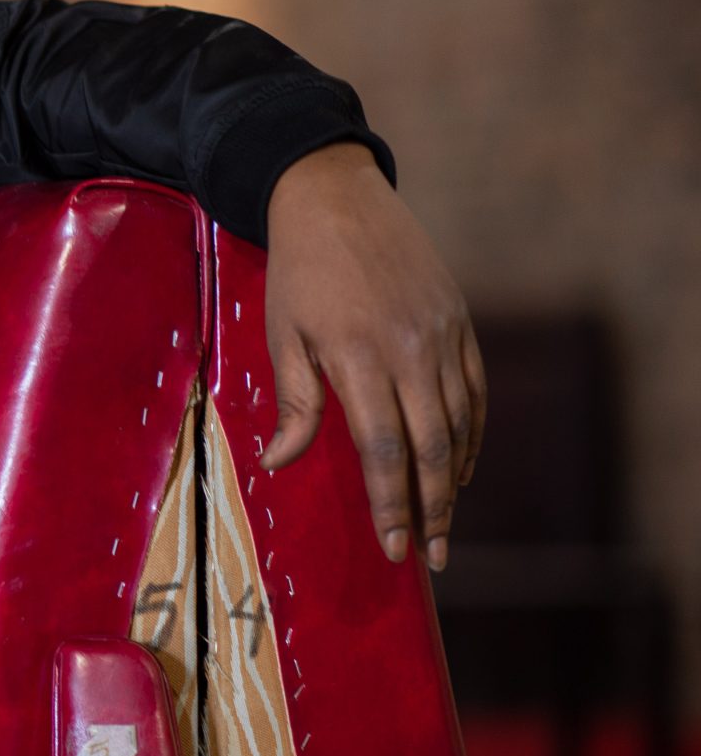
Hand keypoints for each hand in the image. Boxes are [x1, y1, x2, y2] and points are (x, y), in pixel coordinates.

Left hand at [258, 141, 485, 569]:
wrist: (337, 198)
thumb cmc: (299, 272)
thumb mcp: (281, 333)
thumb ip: (292, 402)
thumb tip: (280, 464)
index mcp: (359, 356)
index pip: (383, 449)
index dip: (391, 503)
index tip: (393, 548)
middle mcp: (410, 350)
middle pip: (432, 448)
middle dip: (431, 510)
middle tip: (429, 556)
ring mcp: (442, 335)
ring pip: (460, 425)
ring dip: (453, 481)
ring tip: (442, 524)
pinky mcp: (461, 322)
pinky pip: (475, 392)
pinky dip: (470, 436)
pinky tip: (458, 468)